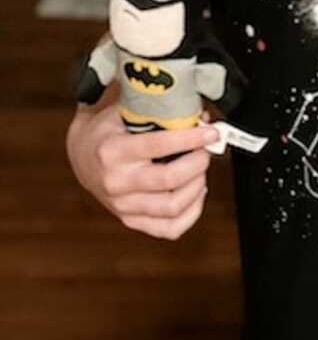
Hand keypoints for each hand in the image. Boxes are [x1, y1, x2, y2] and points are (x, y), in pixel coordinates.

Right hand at [66, 85, 219, 239]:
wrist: (82, 155)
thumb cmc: (109, 130)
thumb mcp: (126, 110)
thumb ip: (160, 111)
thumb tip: (200, 116)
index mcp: (112, 150)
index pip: (158, 145)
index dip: (191, 138)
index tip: (211, 132)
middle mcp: (116, 182)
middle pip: (169, 180)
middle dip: (198, 162)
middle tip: (206, 150)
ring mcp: (122, 206)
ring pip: (172, 207)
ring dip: (197, 186)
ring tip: (201, 169)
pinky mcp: (130, 220)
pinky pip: (169, 229)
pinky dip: (191, 212)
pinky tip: (195, 192)